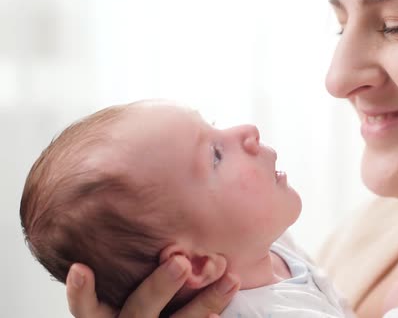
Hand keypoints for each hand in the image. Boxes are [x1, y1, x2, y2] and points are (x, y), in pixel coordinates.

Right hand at [66, 256, 239, 317]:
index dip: (82, 291)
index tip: (81, 267)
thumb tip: (120, 180)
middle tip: (181, 262)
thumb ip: (122, 246)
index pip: (87, 306)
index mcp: (107, 310)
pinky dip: (210, 316)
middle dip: (160, 287)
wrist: (155, 311)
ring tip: (229, 279)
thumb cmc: (136, 280)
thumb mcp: (121, 269)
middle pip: (139, 310)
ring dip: (204, 302)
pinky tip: (221, 311)